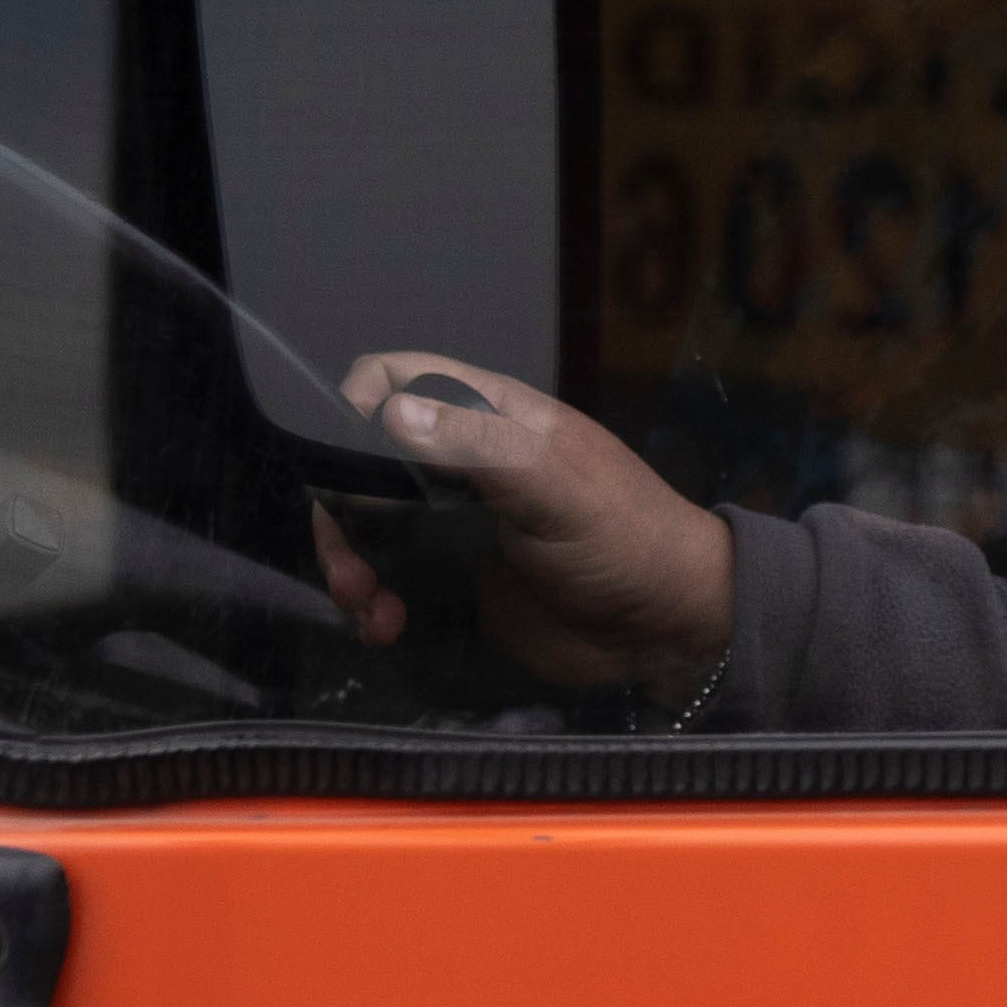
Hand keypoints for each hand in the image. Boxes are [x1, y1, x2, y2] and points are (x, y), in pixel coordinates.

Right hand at [314, 355, 733, 686]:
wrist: (666, 625)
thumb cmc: (624, 538)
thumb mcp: (555, 484)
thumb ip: (478, 445)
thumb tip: (393, 412)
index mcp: (488, 417)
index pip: (396, 379)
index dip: (354, 407)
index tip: (342, 467)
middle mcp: (461, 462)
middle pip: (362, 461)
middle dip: (339, 511)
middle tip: (350, 569)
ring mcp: (453, 523)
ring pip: (366, 525)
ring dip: (349, 562)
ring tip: (366, 606)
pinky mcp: (455, 580)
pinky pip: (390, 578)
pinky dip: (373, 601)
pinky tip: (386, 627)